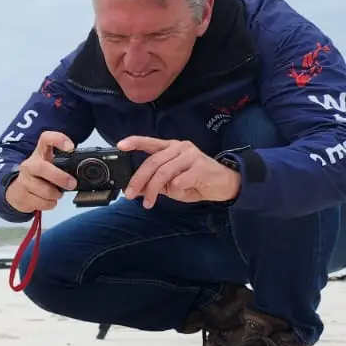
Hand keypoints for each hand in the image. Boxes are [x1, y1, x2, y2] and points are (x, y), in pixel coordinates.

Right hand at [4, 131, 76, 214]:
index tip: (70, 147)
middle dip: (60, 178)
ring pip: (44, 190)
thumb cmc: (39, 177)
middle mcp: (30, 165)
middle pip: (42, 168)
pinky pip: (41, 203)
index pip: (46, 139)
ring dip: (56, 195)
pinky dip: (49, 204)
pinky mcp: (21, 195)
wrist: (17, 191)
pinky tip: (48, 200)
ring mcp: (24, 180)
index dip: (59, 140)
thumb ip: (65, 166)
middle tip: (72, 184)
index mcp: (40, 154)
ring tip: (57, 194)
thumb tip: (82, 175)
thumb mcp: (50, 166)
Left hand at [118, 136, 240, 208]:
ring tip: (148, 203)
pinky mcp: (199, 167)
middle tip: (130, 194)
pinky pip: (178, 182)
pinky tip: (181, 193)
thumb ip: (156, 182)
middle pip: (152, 162)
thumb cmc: (197, 181)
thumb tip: (137, 188)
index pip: (150, 143)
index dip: (134, 142)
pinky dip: (175, 191)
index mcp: (171, 148)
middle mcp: (180, 148)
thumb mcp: (172, 183)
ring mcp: (190, 156)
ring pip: (163, 173)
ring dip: (152, 190)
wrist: (226, 184)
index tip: (120, 145)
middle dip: (138, 180)